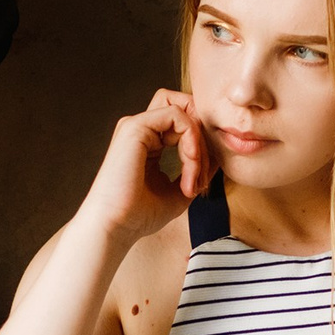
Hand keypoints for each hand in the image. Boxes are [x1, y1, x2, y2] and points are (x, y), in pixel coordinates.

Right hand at [76, 88, 211, 247]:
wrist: (116, 226)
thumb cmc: (140, 215)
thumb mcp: (180, 192)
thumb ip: (198, 171)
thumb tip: (217, 156)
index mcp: (148, 143)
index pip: (184, 125)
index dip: (202, 148)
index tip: (201, 183)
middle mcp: (141, 130)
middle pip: (185, 109)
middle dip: (203, 138)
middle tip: (202, 174)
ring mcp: (137, 126)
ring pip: (184, 112)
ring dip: (198, 144)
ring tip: (194, 176)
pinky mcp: (136, 126)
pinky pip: (177, 116)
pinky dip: (192, 139)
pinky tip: (189, 164)